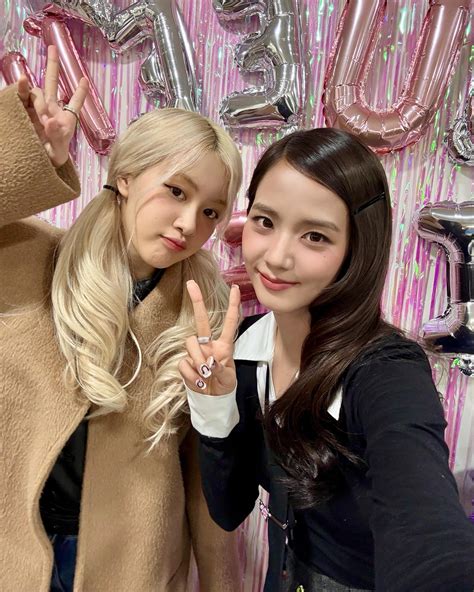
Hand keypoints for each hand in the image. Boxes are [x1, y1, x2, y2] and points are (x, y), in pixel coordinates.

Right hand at [16, 45, 88, 166]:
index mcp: (65, 119)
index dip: (80, 92)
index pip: (75, 104)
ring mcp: (36, 110)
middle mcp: (51, 110)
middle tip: (52, 47)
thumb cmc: (51, 157)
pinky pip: (21, 97)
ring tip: (33, 98)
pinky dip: (20, 89)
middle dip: (53, 66)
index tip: (85, 79)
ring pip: (36, 91)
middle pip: (52, 85)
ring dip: (34, 92)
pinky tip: (21, 83)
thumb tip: (51, 121)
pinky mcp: (23, 112)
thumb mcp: (57, 150)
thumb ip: (57, 135)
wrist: (38, 163)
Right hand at [179, 280, 240, 395]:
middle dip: (197, 301)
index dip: (232, 306)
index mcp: (224, 345)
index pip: (229, 323)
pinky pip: (184, 364)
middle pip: (201, 320)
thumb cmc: (223, 385)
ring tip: (205, 377)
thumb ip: (220, 370)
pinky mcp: (185, 363)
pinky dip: (191, 376)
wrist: (211, 399)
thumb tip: (210, 362)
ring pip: (190, 344)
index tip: (235, 288)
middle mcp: (209, 345)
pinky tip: (199, 383)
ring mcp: (195, 353)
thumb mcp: (228, 379)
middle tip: (191, 284)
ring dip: (197, 360)